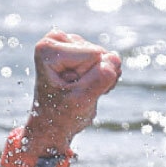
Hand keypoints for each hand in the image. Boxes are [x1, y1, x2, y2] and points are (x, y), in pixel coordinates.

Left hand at [26, 30, 121, 153]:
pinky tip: (88, 86)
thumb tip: (115, 58)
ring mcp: (69, 43)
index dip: (90, 78)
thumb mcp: (82, 100)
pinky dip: (104, 77)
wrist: (54, 126)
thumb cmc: (62, 115)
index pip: (94, 55)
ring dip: (101, 78)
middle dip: (96, 77)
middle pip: (99, 54)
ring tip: (82, 91)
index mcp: (49, 48)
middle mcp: (57, 40)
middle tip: (78, 93)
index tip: (73, 91)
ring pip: (106, 57)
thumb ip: (100, 78)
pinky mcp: (81, 49)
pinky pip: (108, 60)